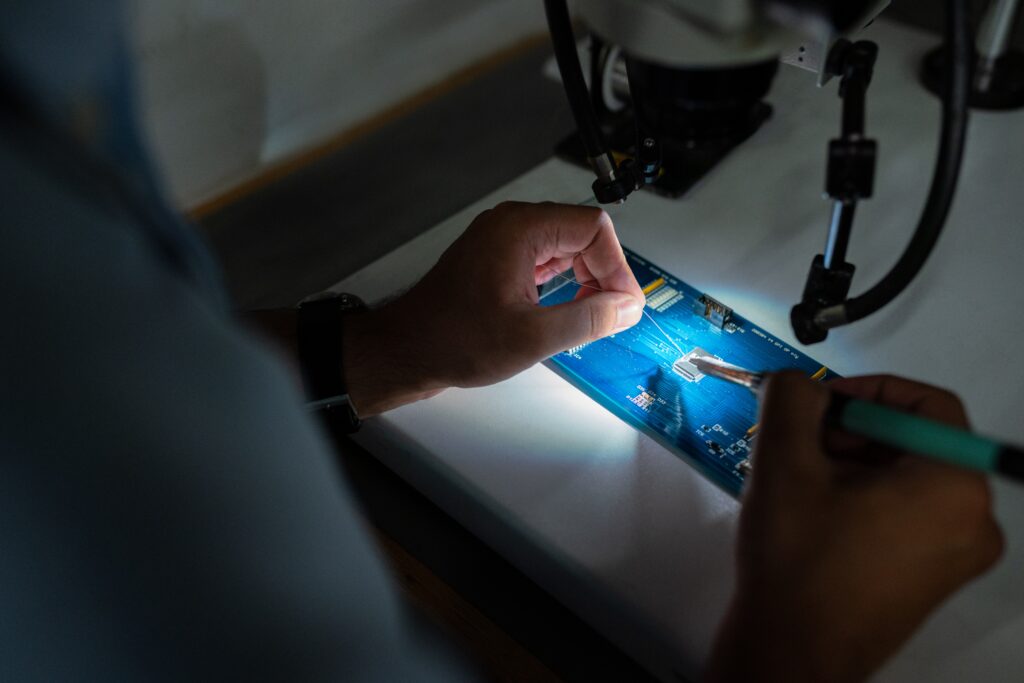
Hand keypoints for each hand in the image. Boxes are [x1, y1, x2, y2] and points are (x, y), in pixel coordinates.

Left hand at [343, 201, 643, 414]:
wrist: (407, 351)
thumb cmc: (453, 339)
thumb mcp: (533, 336)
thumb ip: (588, 318)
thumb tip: (627, 307)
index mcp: (520, 229)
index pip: (593, 228)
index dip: (616, 268)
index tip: (623, 305)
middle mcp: (511, 226)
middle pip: (582, 234)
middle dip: (603, 274)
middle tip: (610, 315)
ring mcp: (503, 241)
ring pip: (566, 248)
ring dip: (586, 280)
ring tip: (589, 318)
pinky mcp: (498, 260)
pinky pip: (546, 260)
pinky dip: (564, 284)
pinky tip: (567, 312)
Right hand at [705, 373, 1003, 682]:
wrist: (791, 650)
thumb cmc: (798, 566)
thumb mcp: (784, 462)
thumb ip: (791, 399)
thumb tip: (797, 382)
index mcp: (954, 487)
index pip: (925, 404)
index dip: (867, 390)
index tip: (822, 401)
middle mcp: (973, 521)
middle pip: (915, 442)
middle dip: (852, 431)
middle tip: (801, 440)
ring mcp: (956, 554)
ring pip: (906, 477)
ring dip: (852, 464)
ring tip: (800, 478)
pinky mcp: (933, 576)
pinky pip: (906, 513)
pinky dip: (863, 497)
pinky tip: (815, 508)